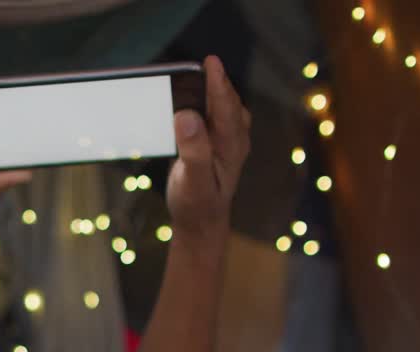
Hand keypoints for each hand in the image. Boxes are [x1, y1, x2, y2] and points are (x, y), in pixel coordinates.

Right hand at [166, 55, 251, 257]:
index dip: (218, 83)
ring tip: (190, 76)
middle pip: (225, 101)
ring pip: (220, 105)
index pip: (226, 107)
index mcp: (231, 146)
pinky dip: (201, 101)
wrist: (200, 221)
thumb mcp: (193, 180)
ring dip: (207, 89)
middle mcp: (233, 138)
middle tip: (194, 65)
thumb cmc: (196, 204)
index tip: (210, 62)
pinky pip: (210, 113)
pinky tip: (186, 98)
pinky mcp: (213, 139)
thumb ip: (193, 149)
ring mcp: (225, 138)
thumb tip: (187, 115)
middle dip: (212, 81)